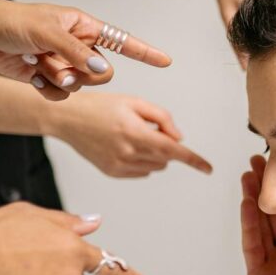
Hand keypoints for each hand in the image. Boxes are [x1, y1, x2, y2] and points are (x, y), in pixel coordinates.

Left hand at [0, 0, 172, 99]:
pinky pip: (61, 95)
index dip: (145, 52)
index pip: (122, 41)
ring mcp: (64, 63)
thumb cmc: (11, 21)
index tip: (165, 61)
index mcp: (84, 27)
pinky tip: (31, 77)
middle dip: (83, 74)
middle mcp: (78, 46)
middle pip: (103, 73)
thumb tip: (103, 71)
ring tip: (37, 65)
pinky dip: (47, 90)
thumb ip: (77, 53)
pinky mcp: (48, 78)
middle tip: (58, 67)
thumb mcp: (47, 32)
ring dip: (59, 80)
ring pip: (81, 86)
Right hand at [46, 92, 212, 177]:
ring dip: (154, 153)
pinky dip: (142, 160)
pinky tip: (125, 145)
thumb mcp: (135, 102)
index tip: (208, 168)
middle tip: (146, 127)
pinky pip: (141, 171)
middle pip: (166, 157)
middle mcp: (128, 153)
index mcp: (135, 133)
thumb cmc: (101, 106)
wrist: (68, 118)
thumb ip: (162, 118)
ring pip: (156, 166)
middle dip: (165, 144)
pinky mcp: (113, 172)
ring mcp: (119, 166)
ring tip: (132, 134)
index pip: (173, 151)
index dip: (193, 160)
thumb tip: (178, 138)